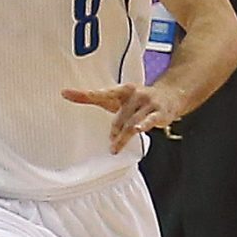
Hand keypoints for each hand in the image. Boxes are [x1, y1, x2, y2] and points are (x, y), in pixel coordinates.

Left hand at [61, 81, 179, 151]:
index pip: (100, 93)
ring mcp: (148, 103)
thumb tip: (65, 94)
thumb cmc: (137, 99)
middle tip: (109, 141)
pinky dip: (143, 125)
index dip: (83, 94)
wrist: (170, 96)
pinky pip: (150, 120)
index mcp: (122, 90)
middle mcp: (134, 94)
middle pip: (119, 116)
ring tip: (114, 147)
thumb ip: (93, 97)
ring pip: (131, 122)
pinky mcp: (159, 112)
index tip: (65, 93)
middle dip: (114, 130)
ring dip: (122, 135)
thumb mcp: (115, 97)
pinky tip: (138, 129)